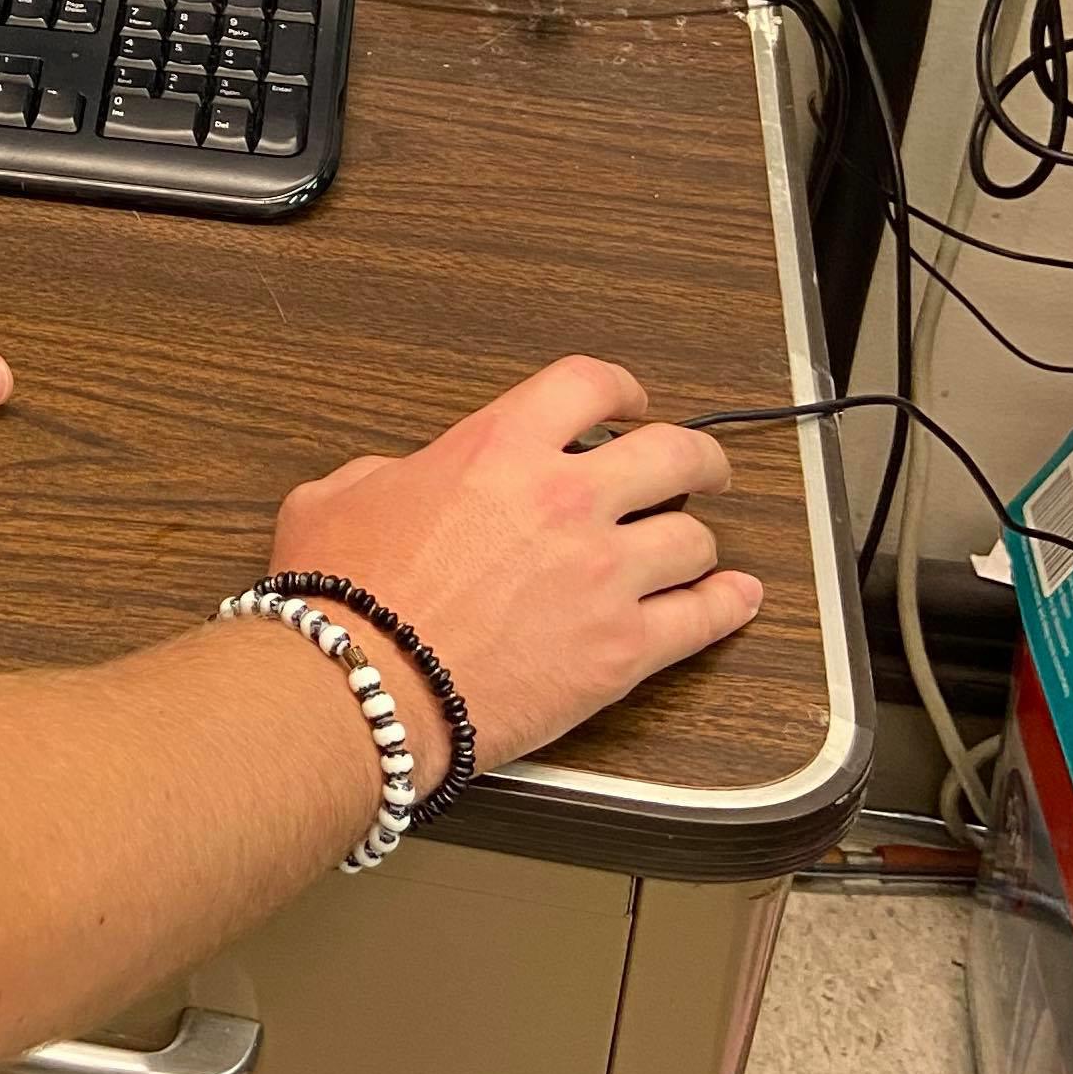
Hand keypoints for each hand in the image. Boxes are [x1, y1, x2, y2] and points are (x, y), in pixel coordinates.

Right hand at [272, 355, 758, 770]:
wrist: (359, 688)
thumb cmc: (340, 599)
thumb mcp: (334, 498)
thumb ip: (387, 477)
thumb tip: (403, 486)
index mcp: (498, 449)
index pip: (589, 385)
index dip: (621, 388)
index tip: (631, 403)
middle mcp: (566, 500)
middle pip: (675, 452)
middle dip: (697, 457)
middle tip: (699, 468)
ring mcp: (604, 575)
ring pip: (695, 538)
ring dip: (698, 538)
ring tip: (695, 546)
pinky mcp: (621, 650)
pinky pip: (702, 618)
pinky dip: (727, 605)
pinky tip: (737, 598)